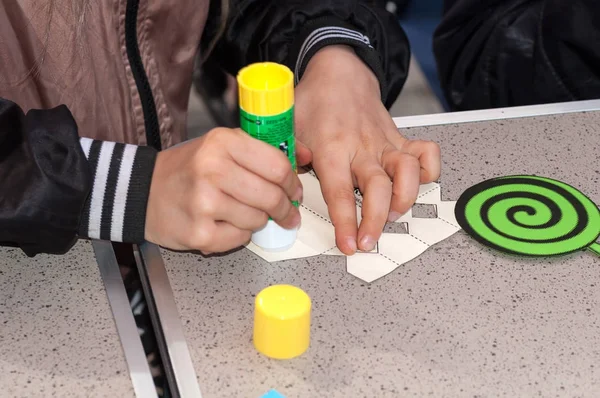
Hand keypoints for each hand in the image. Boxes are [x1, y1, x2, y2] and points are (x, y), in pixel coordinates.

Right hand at [145, 128, 301, 253]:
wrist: (142, 192)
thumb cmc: (187, 169)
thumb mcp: (221, 146)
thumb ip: (263, 150)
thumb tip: (305, 157)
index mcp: (222, 143)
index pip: (277, 166)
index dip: (292, 182)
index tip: (294, 191)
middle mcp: (212, 170)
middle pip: (271, 196)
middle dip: (284, 208)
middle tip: (284, 212)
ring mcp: (204, 204)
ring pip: (258, 220)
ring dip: (258, 220)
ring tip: (242, 213)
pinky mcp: (199, 233)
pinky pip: (240, 239)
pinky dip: (238, 234)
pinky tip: (224, 224)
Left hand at [295, 45, 440, 254]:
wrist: (339, 72)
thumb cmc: (313, 103)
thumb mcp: (289, 129)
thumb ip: (290, 159)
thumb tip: (292, 189)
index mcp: (332, 149)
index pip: (339, 192)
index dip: (345, 222)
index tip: (348, 244)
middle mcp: (362, 147)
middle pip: (378, 189)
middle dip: (376, 221)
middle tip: (368, 242)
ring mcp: (384, 143)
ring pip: (408, 172)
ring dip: (405, 199)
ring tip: (395, 215)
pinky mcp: (400, 138)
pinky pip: (426, 152)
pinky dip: (429, 170)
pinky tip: (416, 184)